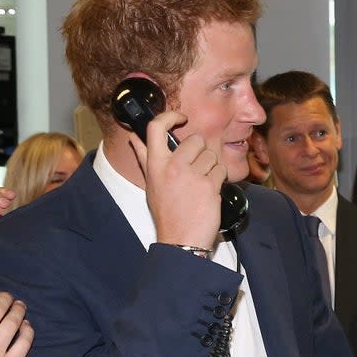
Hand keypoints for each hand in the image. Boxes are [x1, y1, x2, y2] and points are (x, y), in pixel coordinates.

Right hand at [127, 109, 224, 248]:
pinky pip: (221, 170)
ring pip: (212, 155)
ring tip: (202, 182)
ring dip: (211, 166)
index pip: (156, 127)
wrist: (180, 240)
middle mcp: (173, 166)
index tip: (181, 118)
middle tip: (197, 167)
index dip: (170, 116)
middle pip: (196, 139)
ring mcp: (192, 175)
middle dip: (201, 151)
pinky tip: (210, 190)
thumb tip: (135, 138)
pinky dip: (219, 178)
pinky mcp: (210, 185)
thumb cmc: (166, 212)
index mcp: (155, 164)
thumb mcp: (151, 183)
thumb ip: (145, 158)